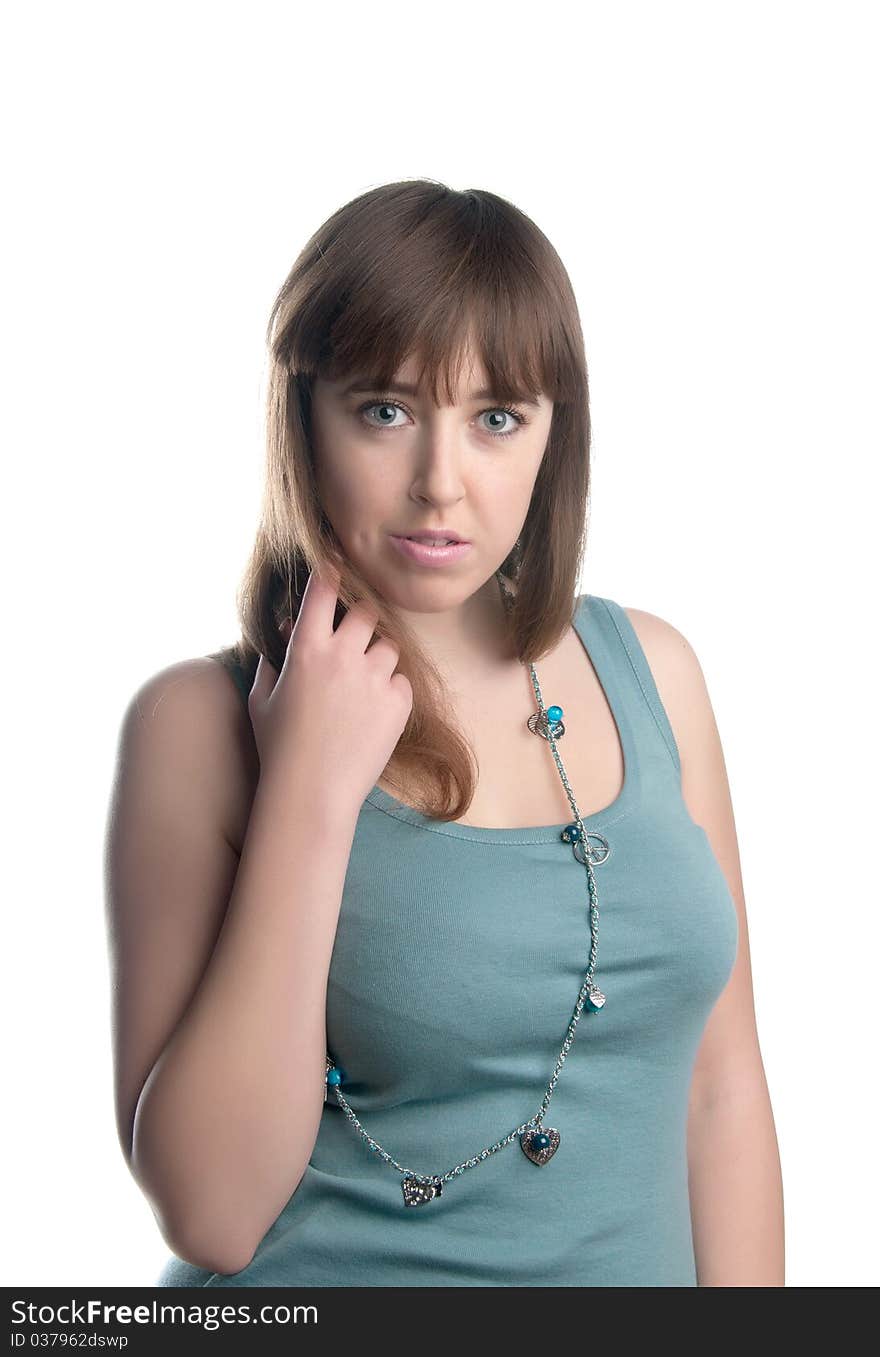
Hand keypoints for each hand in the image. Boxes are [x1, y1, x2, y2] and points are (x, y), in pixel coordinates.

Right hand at [247, 565, 412, 811]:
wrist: (312, 794)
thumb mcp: (262, 699)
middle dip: (360, 620)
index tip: (337, 563)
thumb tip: (283, 632)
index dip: (331, 572)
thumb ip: (272, 659)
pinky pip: (401, 680)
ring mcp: (374, 678)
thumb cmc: (279, 748)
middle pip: (366, 611)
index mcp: (306, 649)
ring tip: (361, 686)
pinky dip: (390, 690)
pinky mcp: (398, 703)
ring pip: (388, 645)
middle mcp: (343, 656)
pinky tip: (372, 713)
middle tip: (353, 641)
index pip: (323, 591)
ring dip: (377, 656)